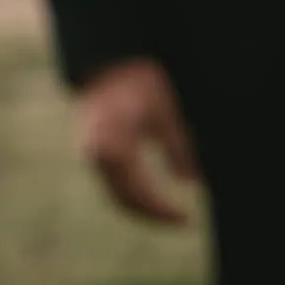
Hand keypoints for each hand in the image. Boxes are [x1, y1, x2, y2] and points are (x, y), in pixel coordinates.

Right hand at [76, 58, 196, 225]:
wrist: (109, 64)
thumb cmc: (142, 82)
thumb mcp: (166, 113)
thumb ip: (179, 148)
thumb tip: (194, 181)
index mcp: (116, 148)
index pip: (141, 194)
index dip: (164, 210)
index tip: (186, 219)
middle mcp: (97, 157)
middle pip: (125, 202)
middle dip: (153, 215)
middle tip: (182, 221)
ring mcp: (90, 155)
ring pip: (116, 195)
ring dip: (142, 208)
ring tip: (170, 213)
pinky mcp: (91, 152)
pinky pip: (112, 183)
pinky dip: (132, 194)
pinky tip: (153, 196)